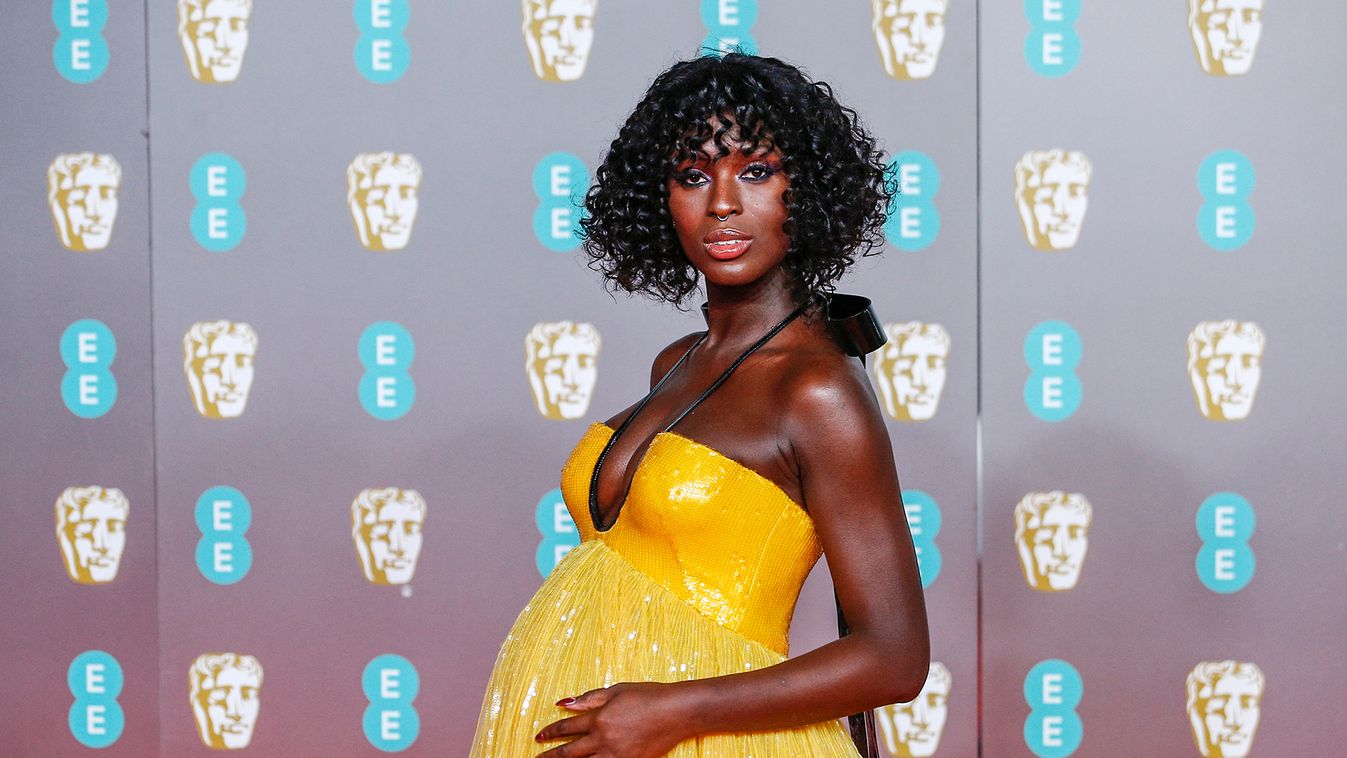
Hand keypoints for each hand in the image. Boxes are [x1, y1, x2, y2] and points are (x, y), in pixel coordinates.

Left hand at [534, 682, 690, 757]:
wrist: (676, 712)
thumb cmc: (648, 696)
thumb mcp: (617, 690)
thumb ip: (590, 698)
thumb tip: (565, 703)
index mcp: (599, 719)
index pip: (567, 727)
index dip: (551, 732)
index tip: (539, 736)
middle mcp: (603, 740)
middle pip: (569, 752)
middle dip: (551, 756)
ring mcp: (616, 755)